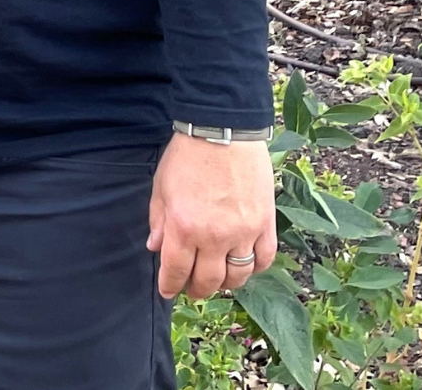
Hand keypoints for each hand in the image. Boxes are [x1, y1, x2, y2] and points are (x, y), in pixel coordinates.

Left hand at [147, 134, 275, 299]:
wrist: (223, 131)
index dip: (170, 285)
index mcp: (184, 227)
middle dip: (197, 289)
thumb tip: (155, 247)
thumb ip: (158, 220)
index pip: (176, 271)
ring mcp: (243, 232)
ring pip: (238, 277)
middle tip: (193, 286)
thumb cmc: (187, 156)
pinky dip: (255, 267)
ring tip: (218, 278)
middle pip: (208, 281)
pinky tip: (246, 265)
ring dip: (226, 284)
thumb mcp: (161, 187)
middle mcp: (214, 236)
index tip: (168, 290)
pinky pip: (264, 259)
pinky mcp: (266, 223)